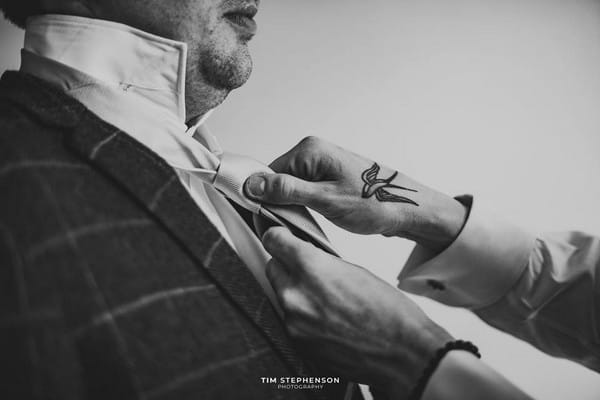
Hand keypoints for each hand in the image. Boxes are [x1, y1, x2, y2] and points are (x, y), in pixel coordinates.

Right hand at [245, 136, 466, 251]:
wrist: (408, 208)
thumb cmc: (374, 204)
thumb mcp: (324, 200)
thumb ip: (286, 191)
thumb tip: (252, 184)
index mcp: (309, 150)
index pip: (267, 172)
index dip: (265, 197)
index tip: (272, 218)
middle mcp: (314, 151)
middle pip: (278, 179)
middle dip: (282, 203)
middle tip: (298, 222)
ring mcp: (322, 163)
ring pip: (290, 187)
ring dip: (295, 206)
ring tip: (313, 219)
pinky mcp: (329, 176)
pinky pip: (304, 190)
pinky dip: (305, 205)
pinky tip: (318, 216)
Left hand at [262, 226, 452, 397]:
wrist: (402, 354)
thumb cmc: (388, 312)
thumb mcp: (354, 270)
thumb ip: (322, 262)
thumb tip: (306, 258)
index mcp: (311, 268)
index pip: (274, 241)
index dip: (278, 237)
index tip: (281, 239)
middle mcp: (295, 294)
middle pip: (273, 268)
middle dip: (286, 266)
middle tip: (306, 270)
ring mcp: (293, 322)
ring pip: (281, 296)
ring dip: (296, 294)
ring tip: (325, 301)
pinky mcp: (297, 343)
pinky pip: (290, 321)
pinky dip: (303, 317)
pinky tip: (327, 321)